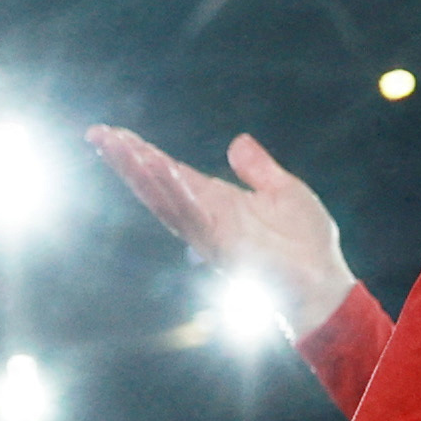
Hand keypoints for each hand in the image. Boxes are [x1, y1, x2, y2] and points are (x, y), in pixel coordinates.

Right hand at [90, 125, 349, 337]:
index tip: (114, 135)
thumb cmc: (307, 244)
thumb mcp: (284, 191)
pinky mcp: (224, 245)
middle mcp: (206, 218)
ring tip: (116, 145)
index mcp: (217, 202)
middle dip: (126, 161)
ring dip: (140, 172)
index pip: (171, 174)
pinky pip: (194, 215)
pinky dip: (177, 191)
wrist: (322, 285)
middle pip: (156, 186)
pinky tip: (160, 168)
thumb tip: (238, 141)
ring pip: (166, 199)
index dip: (142, 155)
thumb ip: (257, 169)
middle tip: (98, 135)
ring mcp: (211, 233)